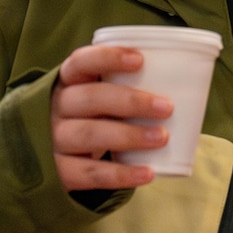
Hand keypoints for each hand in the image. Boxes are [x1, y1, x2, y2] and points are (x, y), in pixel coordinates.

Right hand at [51, 45, 172, 191]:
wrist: (49, 159)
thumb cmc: (90, 119)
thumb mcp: (96, 99)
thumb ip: (122, 89)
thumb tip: (183, 86)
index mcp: (67, 82)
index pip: (80, 62)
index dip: (107, 58)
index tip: (140, 61)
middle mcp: (55, 107)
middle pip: (89, 99)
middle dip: (130, 102)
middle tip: (167, 107)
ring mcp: (52, 140)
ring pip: (89, 134)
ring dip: (129, 136)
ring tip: (161, 137)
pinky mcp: (56, 172)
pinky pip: (90, 173)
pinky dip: (121, 174)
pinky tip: (147, 173)